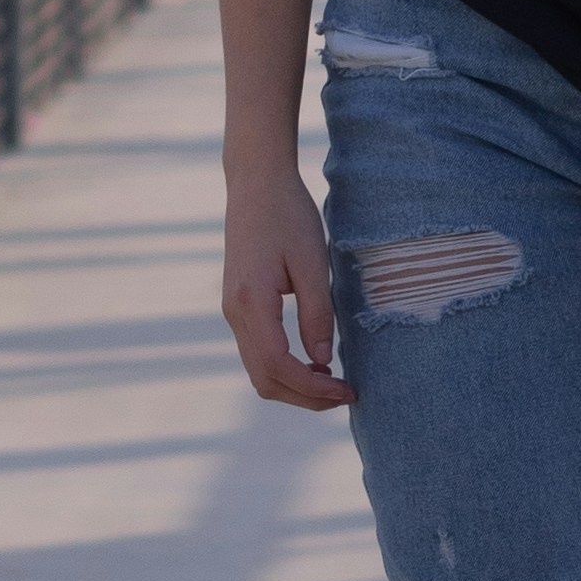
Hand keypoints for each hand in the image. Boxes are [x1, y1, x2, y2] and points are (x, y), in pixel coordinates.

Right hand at [223, 166, 348, 410]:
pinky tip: (314, 361)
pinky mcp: (238, 306)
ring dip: (295, 385)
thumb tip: (324, 360)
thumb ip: (318, 314)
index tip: (348, 391)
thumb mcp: (312, 262)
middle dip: (305, 397)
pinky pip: (257, 352)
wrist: (255, 183)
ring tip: (334, 382)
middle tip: (346, 394)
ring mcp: (232, 311)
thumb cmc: (288, 214)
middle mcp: (234, 312)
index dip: (313, 388)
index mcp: (251, 302)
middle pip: (264, 379)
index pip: (278, 366)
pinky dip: (284, 368)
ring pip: (258, 370)